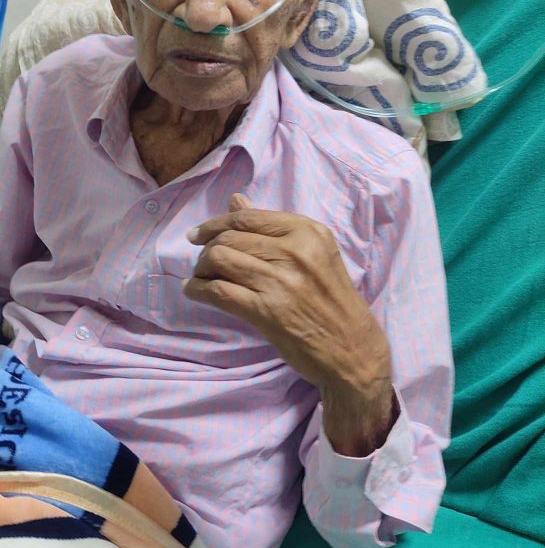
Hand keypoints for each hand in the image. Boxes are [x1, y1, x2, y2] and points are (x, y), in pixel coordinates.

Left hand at [184, 193, 391, 406]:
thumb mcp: (313, 255)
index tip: (199, 234)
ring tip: (200, 278)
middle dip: (207, 250)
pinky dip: (198, 290)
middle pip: (229, 237)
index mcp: (308, 231)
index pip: (247, 217)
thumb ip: (272, 228)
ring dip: (201, 269)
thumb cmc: (331, 301)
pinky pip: (219, 291)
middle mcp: (295, 250)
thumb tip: (235, 199)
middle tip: (203, 264)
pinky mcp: (267, 310)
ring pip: (220, 259)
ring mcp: (281, 281)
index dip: (215, 223)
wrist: (352, 349)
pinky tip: (194, 292)